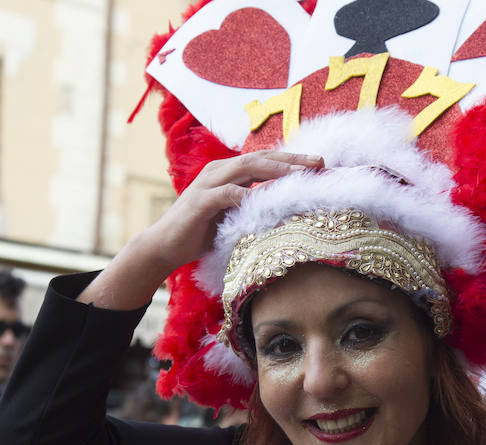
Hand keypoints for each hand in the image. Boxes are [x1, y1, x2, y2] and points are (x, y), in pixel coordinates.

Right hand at [77, 151, 323, 309]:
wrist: (165, 245)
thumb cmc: (204, 232)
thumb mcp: (236, 215)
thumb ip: (257, 204)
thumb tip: (289, 203)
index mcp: (230, 172)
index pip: (266, 160)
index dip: (292, 159)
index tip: (320, 164)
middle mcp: (220, 171)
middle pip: (261, 158)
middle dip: (291, 159)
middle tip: (319, 162)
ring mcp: (208, 183)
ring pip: (246, 168)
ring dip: (275, 170)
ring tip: (299, 173)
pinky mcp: (200, 201)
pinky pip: (227, 194)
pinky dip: (246, 195)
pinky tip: (265, 199)